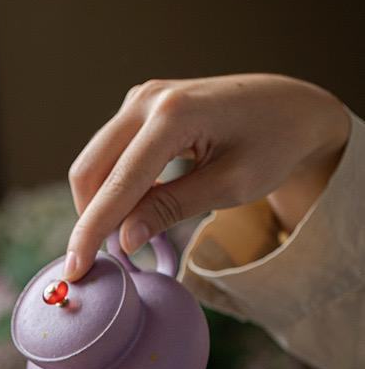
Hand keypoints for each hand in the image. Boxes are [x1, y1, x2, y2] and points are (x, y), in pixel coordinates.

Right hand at [64, 74, 350, 279]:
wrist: (293, 108)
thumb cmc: (274, 145)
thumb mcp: (229, 186)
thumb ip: (171, 209)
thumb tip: (122, 240)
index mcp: (174, 113)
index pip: (118, 182)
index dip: (92, 230)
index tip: (74, 271)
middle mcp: (148, 98)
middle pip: (90, 169)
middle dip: (89, 219)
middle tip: (102, 262)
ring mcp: (141, 98)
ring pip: (94, 162)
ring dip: (99, 204)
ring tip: (125, 237)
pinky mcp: (140, 107)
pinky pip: (110, 153)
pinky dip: (112, 186)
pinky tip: (135, 209)